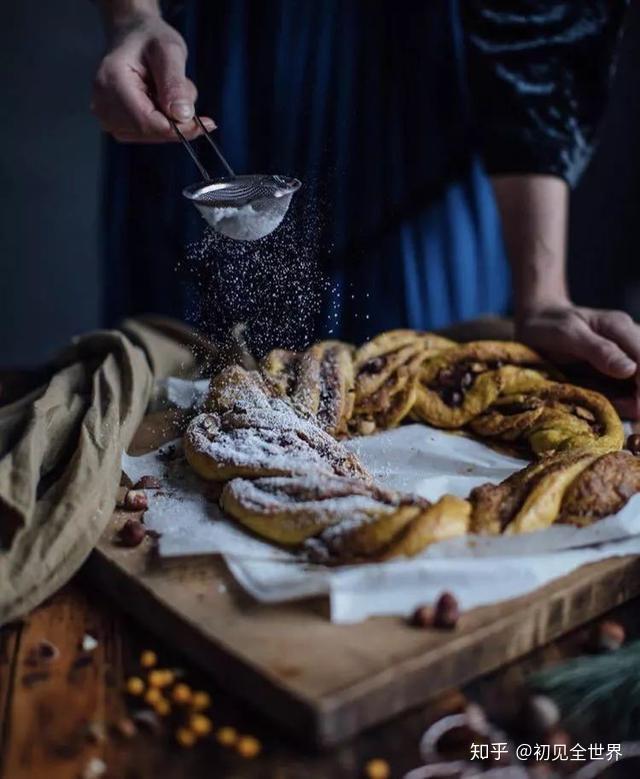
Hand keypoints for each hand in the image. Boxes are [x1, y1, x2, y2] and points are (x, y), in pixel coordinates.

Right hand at [91, 13, 214, 141]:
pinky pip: (148, 134)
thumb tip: (182, 116)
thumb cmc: (149, 38)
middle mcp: (103, 104)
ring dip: (170, 119)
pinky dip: (164, 121)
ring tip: (170, 89)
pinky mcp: (116, 124)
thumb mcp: (169, 51)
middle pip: (150, 131)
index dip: (178, 128)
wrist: (133, 35)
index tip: (207, 124)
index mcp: (111, 82)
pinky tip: (163, 99)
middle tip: (187, 93)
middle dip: (176, 120)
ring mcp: (107, 117)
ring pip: (151, 135)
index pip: (147, 122)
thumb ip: (175, 84)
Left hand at [516, 304, 639, 418]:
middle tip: (622, 416)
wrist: (536, 321)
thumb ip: (598, 350)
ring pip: (636, 383)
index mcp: (619, 327)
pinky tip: (603, 402)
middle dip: (638, 397)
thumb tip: (630, 370)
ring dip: (627, 400)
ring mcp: (624, 354)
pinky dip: (619, 400)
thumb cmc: (547, 326)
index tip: (636, 410)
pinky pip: (625, 389)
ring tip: (598, 402)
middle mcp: (628, 339)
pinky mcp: (616, 367)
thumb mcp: (566, 334)